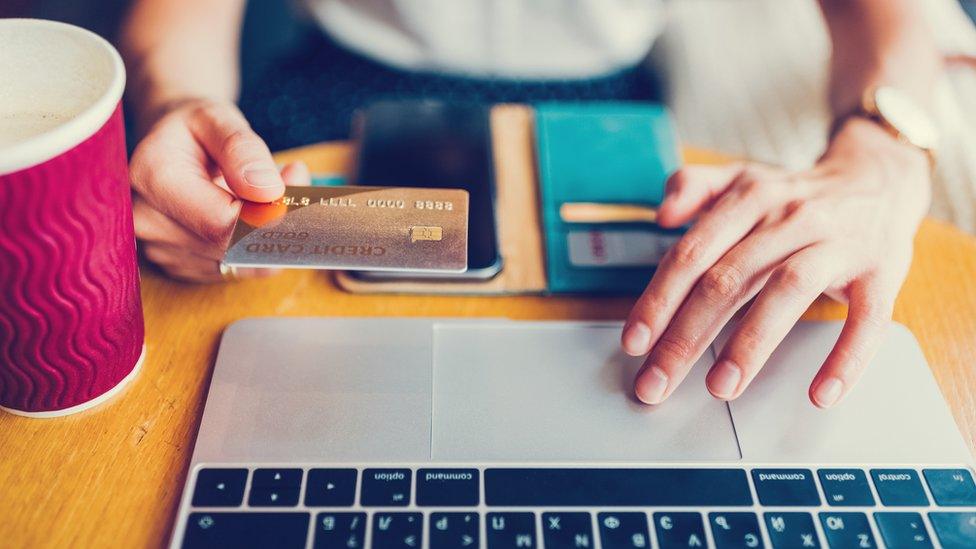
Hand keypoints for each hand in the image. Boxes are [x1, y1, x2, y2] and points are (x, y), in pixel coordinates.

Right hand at [130, 99, 309, 281]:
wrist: (171, 146)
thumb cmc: (195, 130)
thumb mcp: (217, 118)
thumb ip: (241, 149)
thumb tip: (268, 192)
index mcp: (154, 179)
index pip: (220, 221)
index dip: (266, 210)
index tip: (294, 179)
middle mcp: (148, 222)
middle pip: (231, 246)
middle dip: (274, 220)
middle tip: (296, 180)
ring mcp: (161, 250)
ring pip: (239, 262)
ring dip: (269, 234)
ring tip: (273, 193)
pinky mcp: (181, 266)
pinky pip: (236, 270)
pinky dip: (258, 247)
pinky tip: (257, 217)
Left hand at [621, 117, 930, 407]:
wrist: (880, 178)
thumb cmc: (797, 194)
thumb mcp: (743, 177)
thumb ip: (695, 186)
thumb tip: (661, 214)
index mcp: (749, 199)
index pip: (693, 254)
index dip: (659, 300)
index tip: (634, 344)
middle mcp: (790, 218)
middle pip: (729, 279)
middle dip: (686, 336)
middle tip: (657, 383)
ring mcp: (837, 244)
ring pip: (788, 292)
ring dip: (751, 343)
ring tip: (720, 388)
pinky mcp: (881, 272)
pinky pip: (866, 318)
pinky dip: (846, 357)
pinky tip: (821, 393)